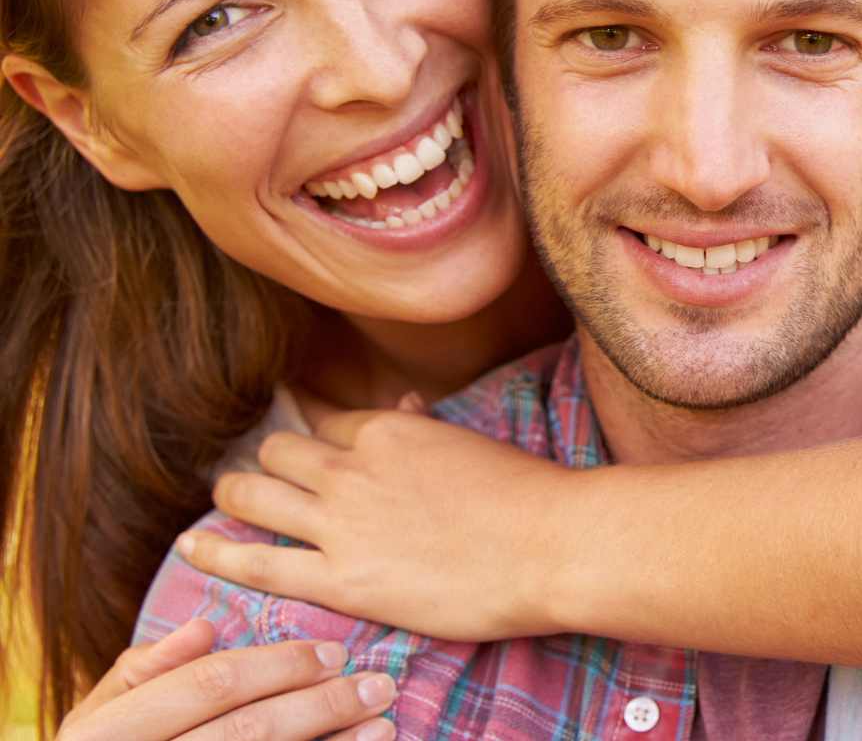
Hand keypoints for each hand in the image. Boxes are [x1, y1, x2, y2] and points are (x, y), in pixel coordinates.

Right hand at [58, 618, 395, 740]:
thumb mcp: (100, 714)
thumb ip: (144, 672)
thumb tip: (206, 628)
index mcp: (110, 729)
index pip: (209, 684)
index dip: (276, 666)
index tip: (334, 652)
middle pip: (248, 730)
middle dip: (321, 706)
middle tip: (379, 686)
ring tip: (382, 726)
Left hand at [178, 401, 573, 641]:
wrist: (552, 545)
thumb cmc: (527, 494)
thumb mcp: (470, 443)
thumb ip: (423, 424)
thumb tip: (400, 400)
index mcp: (388, 429)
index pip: (325, 418)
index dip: (308, 425)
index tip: (295, 432)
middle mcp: (352, 468)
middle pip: (278, 449)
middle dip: (265, 459)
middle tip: (258, 472)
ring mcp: (341, 523)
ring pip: (253, 493)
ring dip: (233, 493)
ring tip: (224, 499)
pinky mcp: (341, 579)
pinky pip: (257, 563)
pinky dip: (217, 552)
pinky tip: (192, 545)